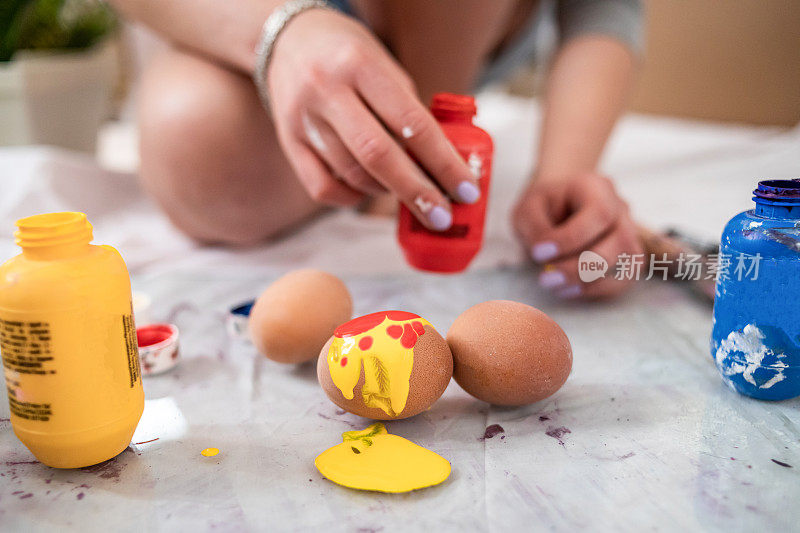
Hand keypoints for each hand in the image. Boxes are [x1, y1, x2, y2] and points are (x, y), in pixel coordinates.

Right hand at [266, 9, 479, 230]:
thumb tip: (445, 166)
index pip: (411, 123)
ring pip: (351, 174)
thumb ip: (410, 110)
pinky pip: (321, 187)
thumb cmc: (351, 56)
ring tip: (406, 191)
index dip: (443, 162)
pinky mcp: (287, 141)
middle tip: (441, 217)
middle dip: (416, 192)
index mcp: (361, 64)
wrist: (288, 40)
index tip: (466, 190)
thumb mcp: (385, 65)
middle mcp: (326, 89)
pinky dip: (351, 197)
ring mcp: (301, 117)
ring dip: (386, 192)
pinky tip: (367, 190)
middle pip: (378, 155)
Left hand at [512, 173, 641, 298]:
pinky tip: (568, 290)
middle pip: (621, 240)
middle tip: (546, 278)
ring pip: (630, 262)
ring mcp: (629, 232)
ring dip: (592, 280)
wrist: (557, 206)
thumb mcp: (528, 209)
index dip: (571, 238)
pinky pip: (625, 279)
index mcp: (597, 188)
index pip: (599, 213)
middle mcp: (620, 209)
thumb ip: (535, 226)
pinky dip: (598, 290)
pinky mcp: (627, 257)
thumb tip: (544, 254)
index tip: (539, 253)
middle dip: (582, 266)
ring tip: (556, 285)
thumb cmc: (544, 207)